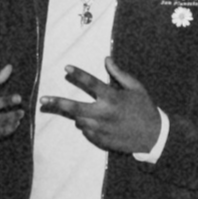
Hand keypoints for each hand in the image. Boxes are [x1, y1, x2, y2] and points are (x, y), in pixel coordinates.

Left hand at [39, 57, 160, 153]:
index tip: (66, 68)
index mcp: (113, 98)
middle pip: (74, 107)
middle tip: (42, 100)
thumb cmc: (145, 109)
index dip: (78, 74)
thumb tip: (107, 59)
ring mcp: (101, 128)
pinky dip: (87, 125)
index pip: (91, 84)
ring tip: (90, 112)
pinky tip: (97, 123)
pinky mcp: (101, 139)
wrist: (155, 136)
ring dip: (78, 114)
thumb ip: (120, 74)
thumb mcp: (136, 89)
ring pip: (78, 120)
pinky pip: (86, 130)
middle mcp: (104, 113)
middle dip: (57, 103)